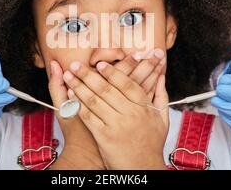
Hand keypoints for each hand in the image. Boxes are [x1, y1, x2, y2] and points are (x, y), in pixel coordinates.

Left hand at [63, 53, 168, 169]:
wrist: (143, 168)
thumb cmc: (152, 142)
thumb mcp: (162, 118)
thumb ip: (160, 95)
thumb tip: (161, 75)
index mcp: (144, 108)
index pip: (126, 84)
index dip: (112, 72)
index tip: (99, 63)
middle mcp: (130, 115)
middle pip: (106, 90)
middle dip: (88, 75)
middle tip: (75, 64)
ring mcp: (116, 126)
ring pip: (94, 101)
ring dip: (79, 86)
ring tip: (68, 75)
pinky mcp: (104, 137)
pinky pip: (89, 117)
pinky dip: (78, 104)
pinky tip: (70, 95)